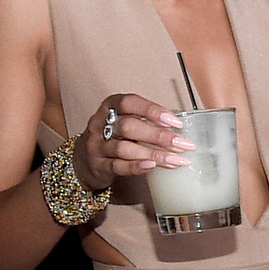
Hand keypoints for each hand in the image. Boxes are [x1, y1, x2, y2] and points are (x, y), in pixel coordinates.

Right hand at [77, 93, 193, 186]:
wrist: (84, 159)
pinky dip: (136, 166)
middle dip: (159, 136)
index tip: (174, 121)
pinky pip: (117, 166)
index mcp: (109, 108)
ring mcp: (97, 146)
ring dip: (154, 154)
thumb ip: (145, 121)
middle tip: (184, 144)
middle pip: (129, 127)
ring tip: (177, 160)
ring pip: (125, 148)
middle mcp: (100, 124)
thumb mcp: (125, 121)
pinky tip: (152, 166)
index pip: (128, 103)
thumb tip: (180, 130)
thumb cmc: (113, 136)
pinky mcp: (98, 165)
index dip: (152, 110)